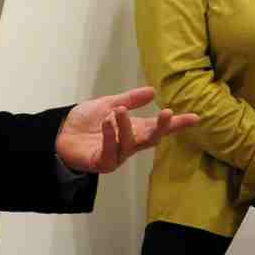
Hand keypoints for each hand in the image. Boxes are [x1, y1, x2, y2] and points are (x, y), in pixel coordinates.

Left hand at [54, 86, 199, 174]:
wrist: (60, 133)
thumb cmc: (85, 122)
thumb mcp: (108, 105)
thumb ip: (129, 100)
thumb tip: (152, 91)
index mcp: (134, 130)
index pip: (158, 127)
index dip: (176, 123)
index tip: (195, 117)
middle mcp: (129, 144)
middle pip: (151, 138)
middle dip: (161, 127)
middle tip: (167, 113)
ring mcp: (117, 155)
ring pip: (130, 143)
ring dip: (126, 126)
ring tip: (118, 111)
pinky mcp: (102, 163)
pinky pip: (110, 151)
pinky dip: (110, 136)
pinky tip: (107, 123)